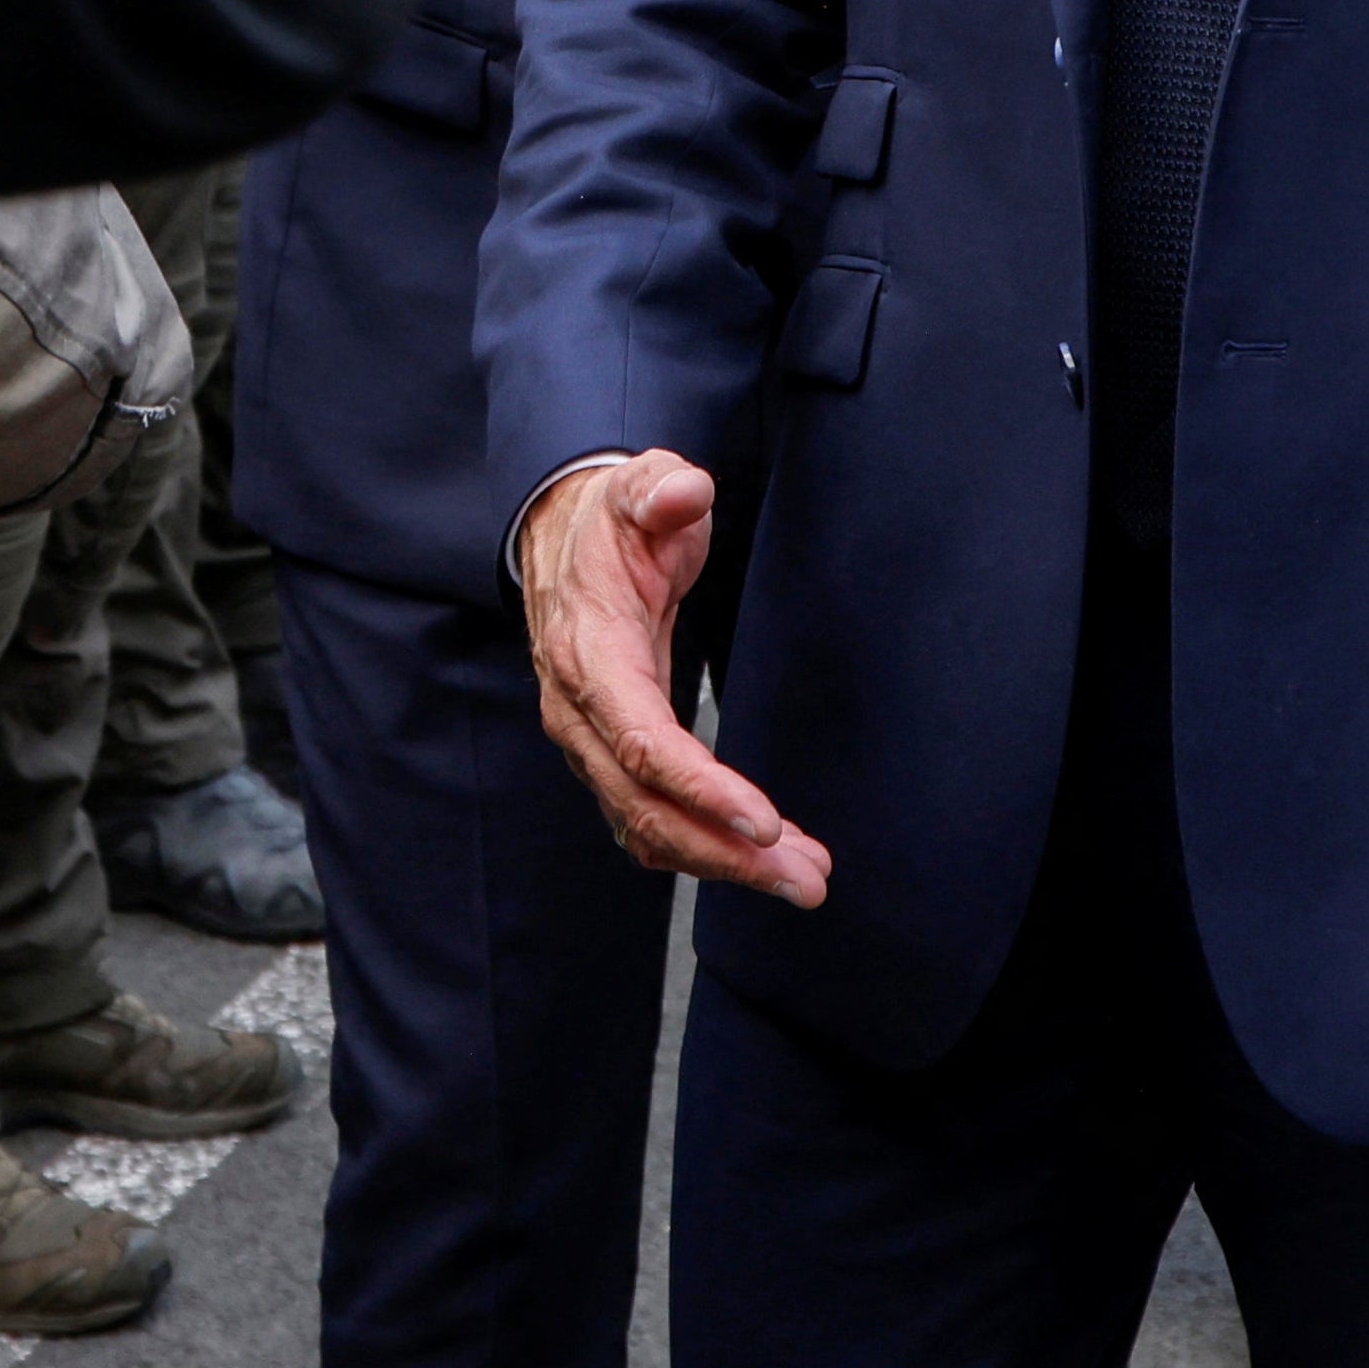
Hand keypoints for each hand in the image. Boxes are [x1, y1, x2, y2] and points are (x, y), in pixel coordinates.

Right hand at [514, 455, 830, 904]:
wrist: (561, 536)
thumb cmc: (612, 518)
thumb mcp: (637, 487)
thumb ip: (659, 489)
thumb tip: (684, 492)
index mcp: (588, 654)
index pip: (639, 740)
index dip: (699, 788)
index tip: (764, 821)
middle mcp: (579, 712)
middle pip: (646, 806)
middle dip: (726, 851)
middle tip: (807, 880)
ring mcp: (590, 741)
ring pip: (649, 826)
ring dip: (724, 861)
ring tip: (803, 879)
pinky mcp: (609, 754)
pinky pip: (648, 819)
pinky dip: (703, 849)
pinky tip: (760, 862)